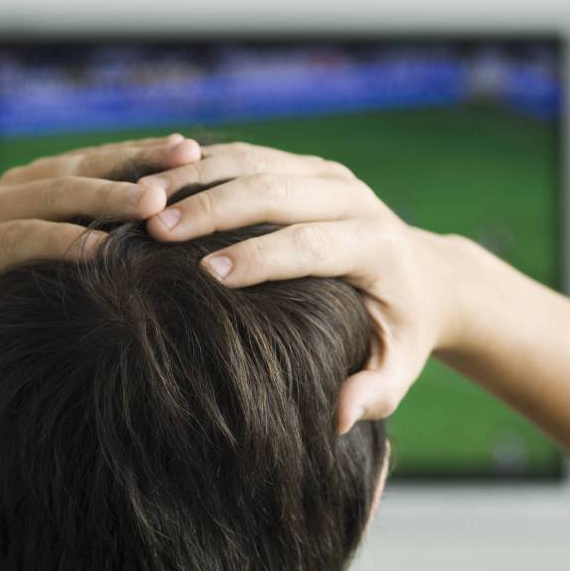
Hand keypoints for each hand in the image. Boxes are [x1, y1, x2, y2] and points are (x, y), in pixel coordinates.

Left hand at [0, 134, 201, 388]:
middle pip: (56, 192)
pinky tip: (182, 151)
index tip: (107, 249)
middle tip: (158, 204)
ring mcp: (22, 181)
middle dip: (109, 196)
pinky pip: (96, 156)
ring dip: (136, 162)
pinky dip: (139, 153)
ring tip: (186, 159)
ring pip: (82, 164)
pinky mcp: (47, 169)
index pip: (19, 238)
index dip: (60, 240)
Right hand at [136, 142, 460, 432]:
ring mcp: (328, 174)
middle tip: (155, 230)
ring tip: (144, 200)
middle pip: (276, 191)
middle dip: (213, 209)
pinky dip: (200, 164)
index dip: (259, 256)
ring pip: (255, 161)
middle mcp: (353, 198)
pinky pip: (248, 154)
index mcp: (376, 246)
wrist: (425, 274)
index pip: (311, 244)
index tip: (207, 273)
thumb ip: (373, 392)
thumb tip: (341, 416)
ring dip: (196, 178)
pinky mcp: (305, 164)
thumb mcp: (397, 369)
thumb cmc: (401, 331)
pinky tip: (156, 182)